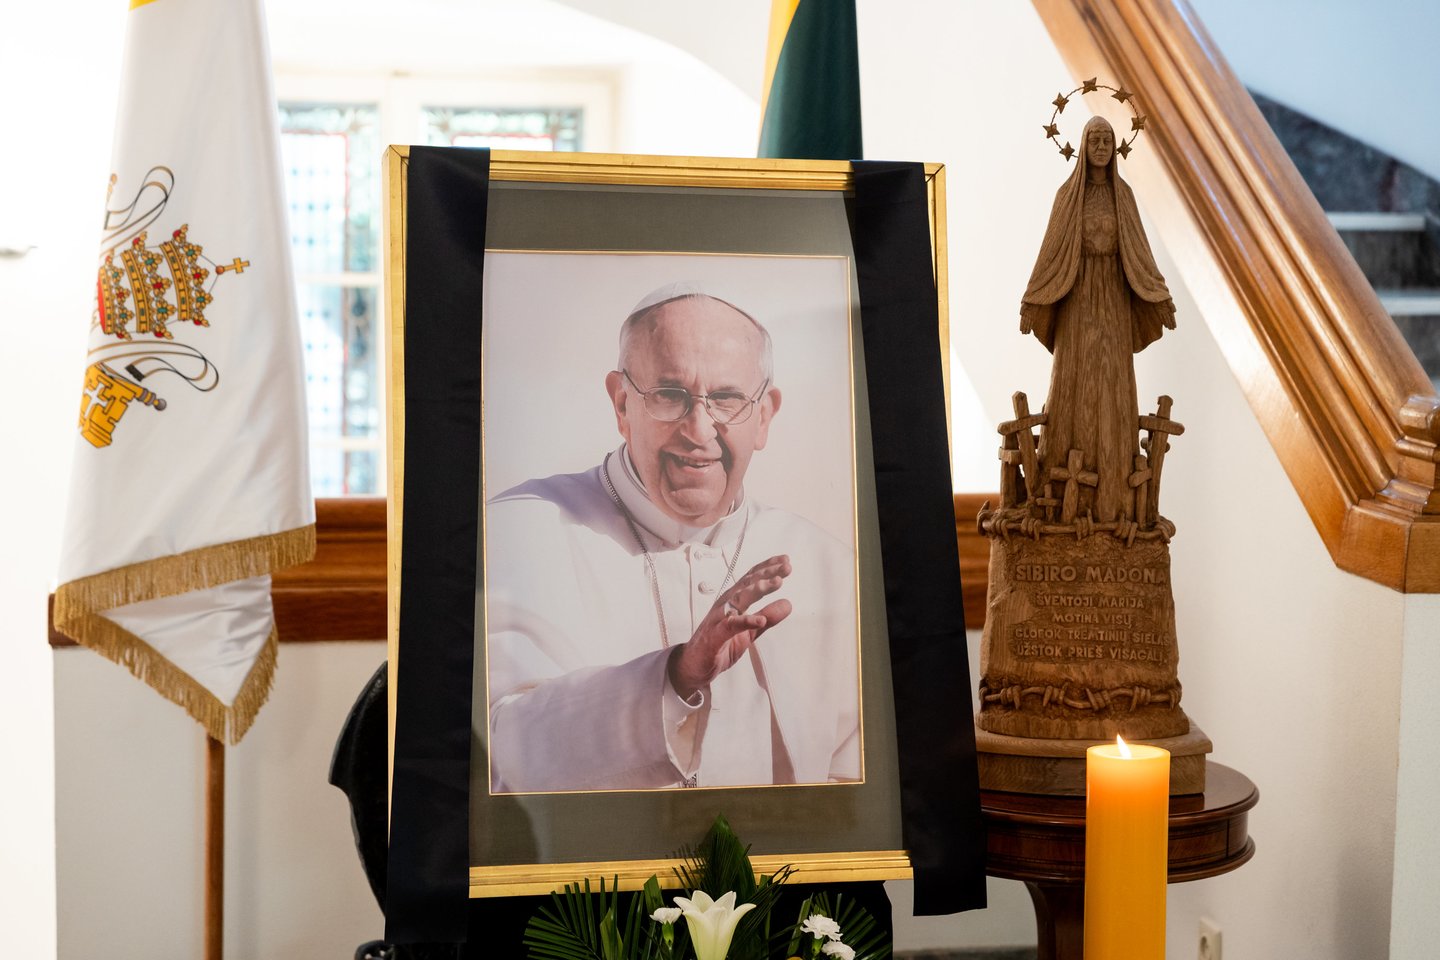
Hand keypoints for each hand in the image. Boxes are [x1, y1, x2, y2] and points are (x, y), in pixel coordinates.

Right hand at [667, 554, 792, 700]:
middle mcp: (725, 605)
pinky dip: (745, 621)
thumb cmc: (720, 644)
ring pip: (739, 599)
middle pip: (747, 584)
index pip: (751, 579)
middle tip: (787, 566)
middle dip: (767, 573)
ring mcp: (718, 619)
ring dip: (758, 589)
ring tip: (778, 582)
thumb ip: (768, 617)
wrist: (693, 665)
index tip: (785, 560)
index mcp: (732, 601)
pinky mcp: (715, 636)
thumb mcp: (750, 632)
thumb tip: (788, 604)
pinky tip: (760, 620)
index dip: (767, 568)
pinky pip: (730, 626)